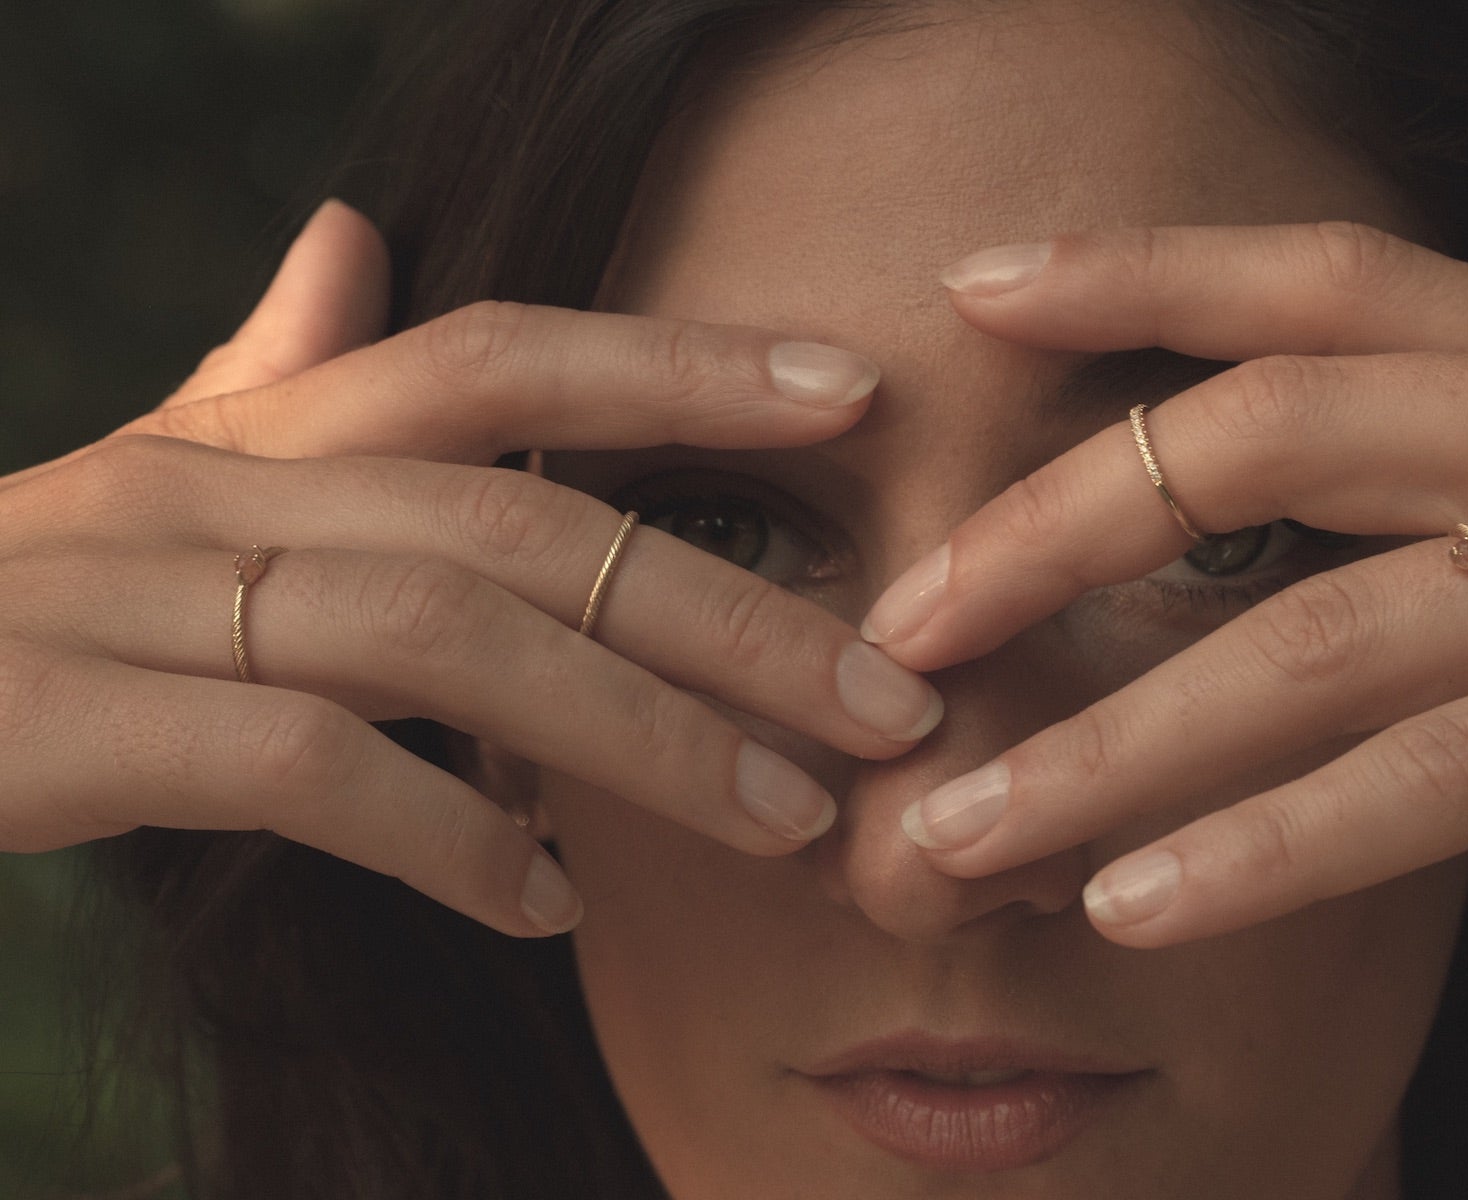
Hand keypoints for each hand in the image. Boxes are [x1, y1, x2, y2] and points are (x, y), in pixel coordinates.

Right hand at [0, 201, 940, 937]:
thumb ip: (269, 375)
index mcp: (251, 431)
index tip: (848, 392)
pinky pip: (305, 769)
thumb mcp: (150, 480)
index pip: (501, 354)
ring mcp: (129, 597)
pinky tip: (555, 909)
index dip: (680, 363)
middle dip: (732, 611)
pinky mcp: (64, 725)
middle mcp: (204, 486)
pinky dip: (450, 843)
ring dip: (646, 740)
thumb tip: (357, 240)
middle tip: (895, 701)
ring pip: (451, 638)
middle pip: (526, 517)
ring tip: (790, 820)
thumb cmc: (11, 607)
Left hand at [866, 191, 1467, 946]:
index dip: (1139, 267)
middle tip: (900, 627)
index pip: (1312, 279)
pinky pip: (1425, 788)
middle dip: (1059, 529)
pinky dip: (1265, 852)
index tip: (974, 288)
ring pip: (1312, 645)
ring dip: (1113, 744)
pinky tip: (1133, 908)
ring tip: (963, 827)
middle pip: (1261, 440)